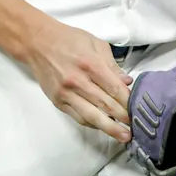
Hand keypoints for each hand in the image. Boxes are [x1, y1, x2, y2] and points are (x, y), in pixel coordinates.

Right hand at [23, 15, 133, 142]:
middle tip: (136, 128)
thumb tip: (127, 82)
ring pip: (92, 116)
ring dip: (109, 128)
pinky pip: (78, 117)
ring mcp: (66, 93)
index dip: (128, 102)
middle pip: (105, 105)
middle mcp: (78, 81)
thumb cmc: (69, 39)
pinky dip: (92, 124)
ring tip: (123, 136)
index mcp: (90, 64)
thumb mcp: (95, 43)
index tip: (139, 110)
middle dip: (123, 118)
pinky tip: (103, 127)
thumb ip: (112, 64)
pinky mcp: (58, 101)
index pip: (114, 89)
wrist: (37, 42)